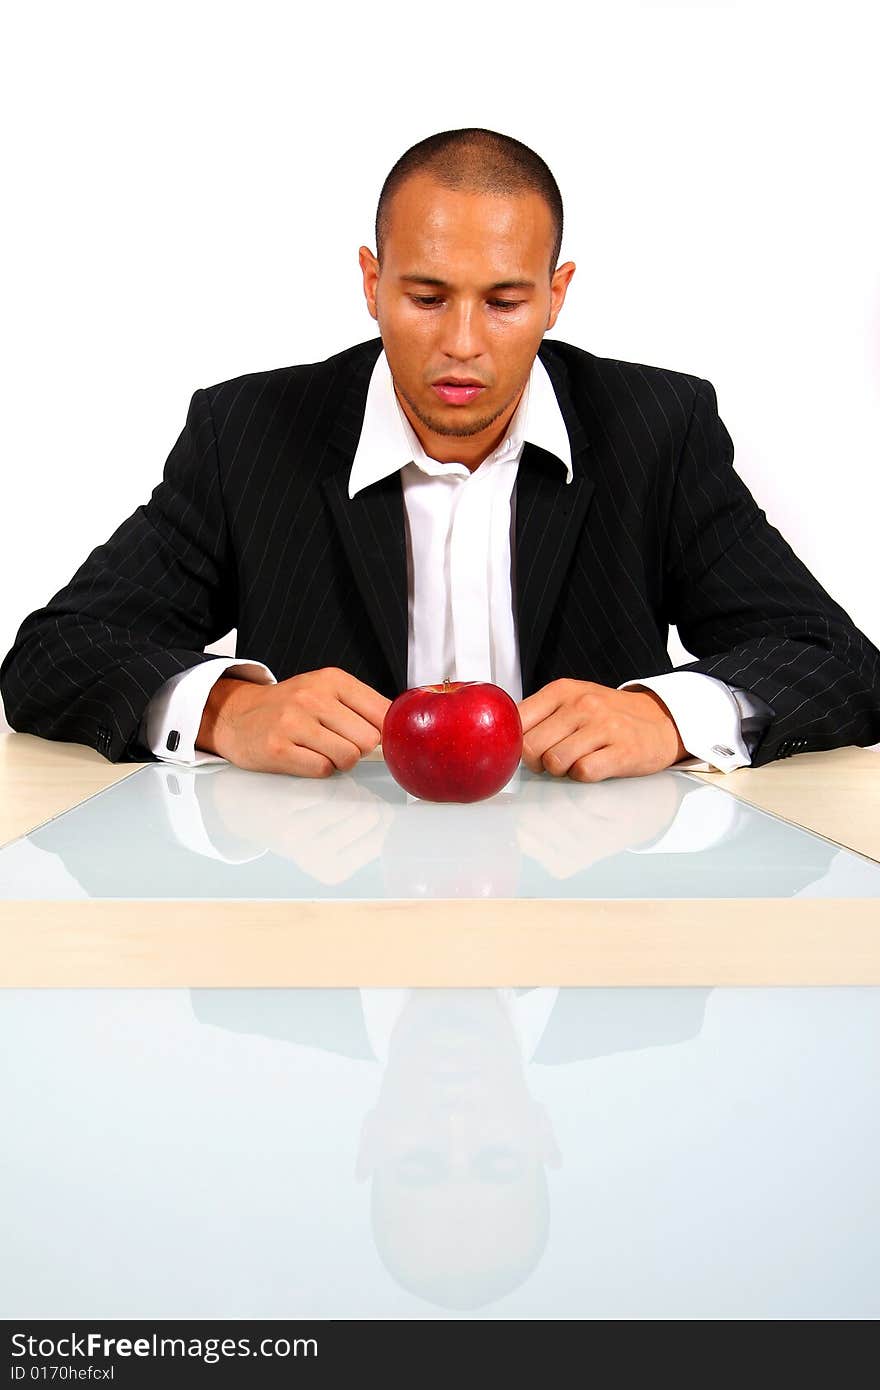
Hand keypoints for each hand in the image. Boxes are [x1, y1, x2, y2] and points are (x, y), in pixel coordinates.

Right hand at [197, 666, 390, 776]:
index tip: (378, 739)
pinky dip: (319, 769)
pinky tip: (304, 757)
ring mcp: (294, 722)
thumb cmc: (289, 707)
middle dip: (360, 749)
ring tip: (322, 750)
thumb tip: (400, 731)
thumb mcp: (325, 691)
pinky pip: (322, 769)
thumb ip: (362, 707)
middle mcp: (313, 697)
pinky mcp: (278, 748)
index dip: (386, 732)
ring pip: (348, 757)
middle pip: (368, 739)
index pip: (383, 712)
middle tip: (340, 743)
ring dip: (340, 761)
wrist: (235, 715)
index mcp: (332, 680)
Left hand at [518, 679, 688, 782]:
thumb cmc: (608, 715)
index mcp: (562, 690)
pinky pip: (584, 773)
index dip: (516, 742)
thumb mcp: (572, 700)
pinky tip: (594, 766)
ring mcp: (604, 727)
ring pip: (555, 762)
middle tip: (552, 759)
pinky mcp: (622, 751)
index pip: (517, 720)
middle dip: (536, 761)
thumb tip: (504, 739)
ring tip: (575, 762)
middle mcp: (582, 705)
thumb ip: (539, 715)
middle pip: (531, 746)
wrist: (660, 720)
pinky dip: (583, 776)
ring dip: (560, 770)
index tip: (527, 749)